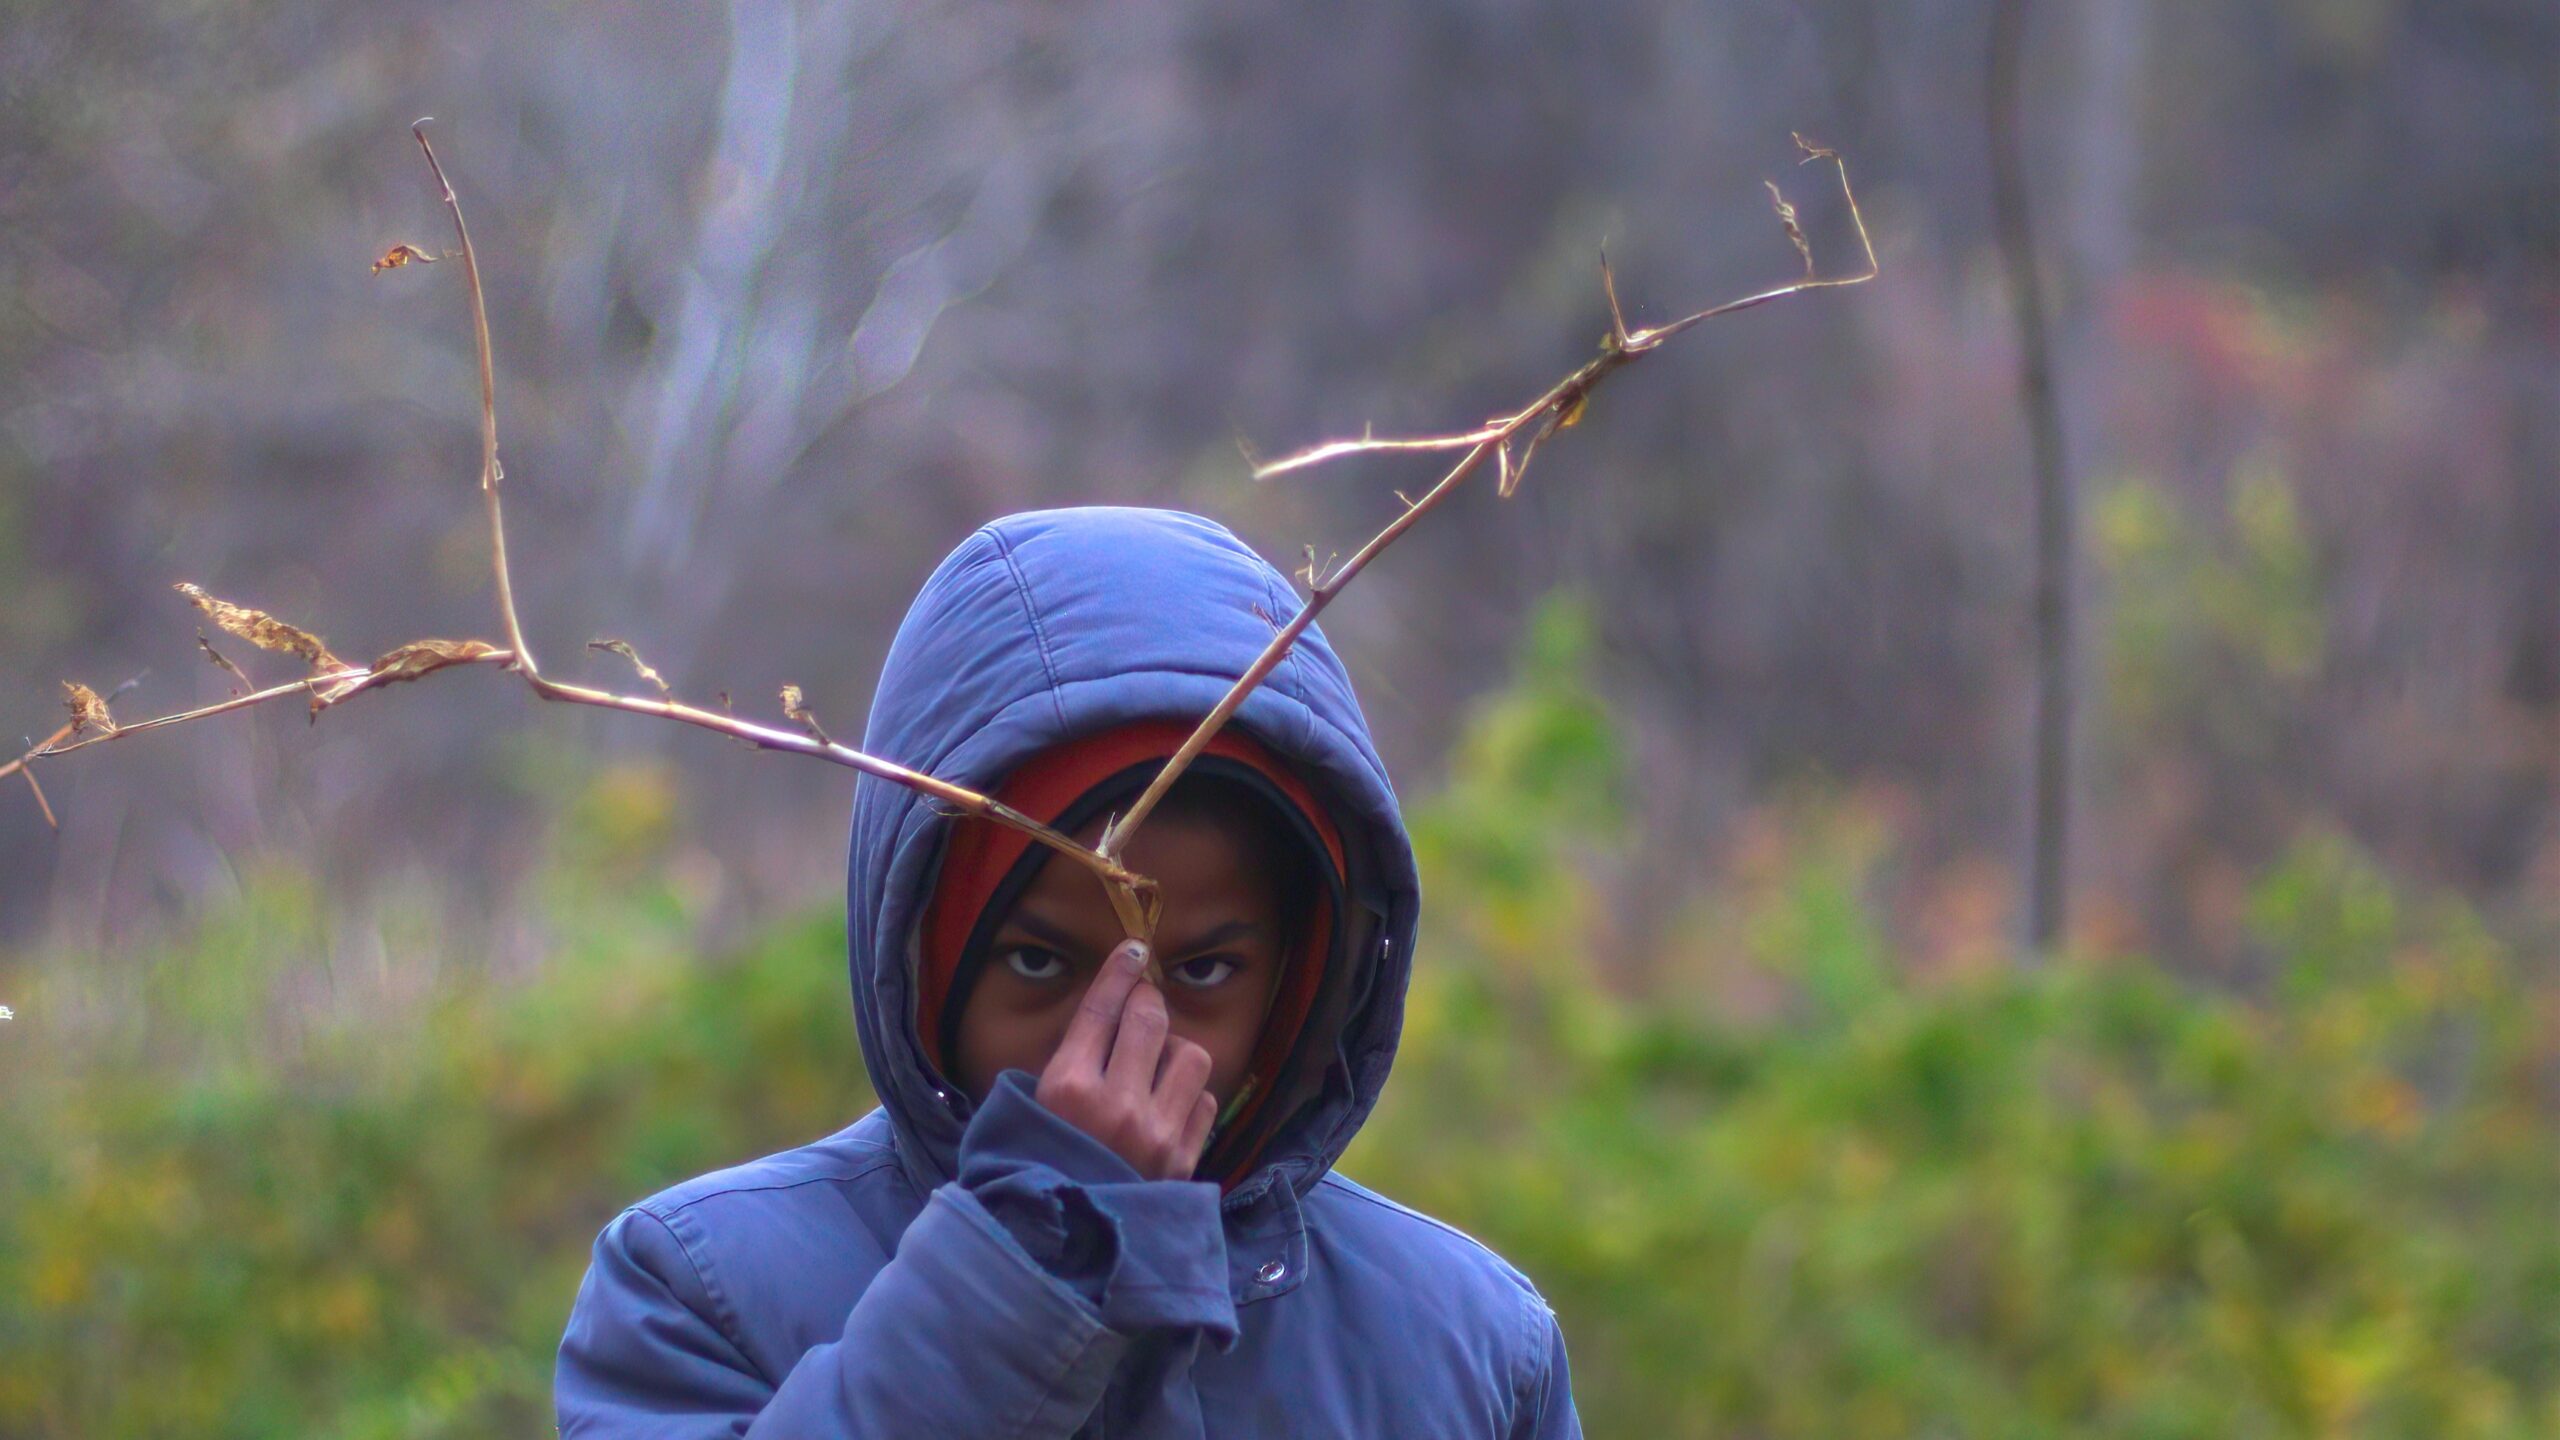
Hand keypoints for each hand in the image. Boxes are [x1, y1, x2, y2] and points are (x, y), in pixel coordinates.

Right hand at [1033, 940, 1218, 1180]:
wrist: (1062, 1246)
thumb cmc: (1037, 1168)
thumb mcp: (1032, 1110)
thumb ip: (1066, 1063)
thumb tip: (1104, 1015)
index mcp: (1066, 1088)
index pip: (1101, 1009)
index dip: (1120, 971)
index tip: (1134, 947)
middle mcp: (1115, 1106)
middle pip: (1149, 1019)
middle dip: (1147, 1003)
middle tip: (1141, 1008)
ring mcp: (1154, 1134)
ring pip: (1189, 1056)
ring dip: (1174, 1053)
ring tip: (1156, 1070)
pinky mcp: (1183, 1161)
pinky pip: (1206, 1102)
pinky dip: (1190, 1096)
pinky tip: (1168, 1108)